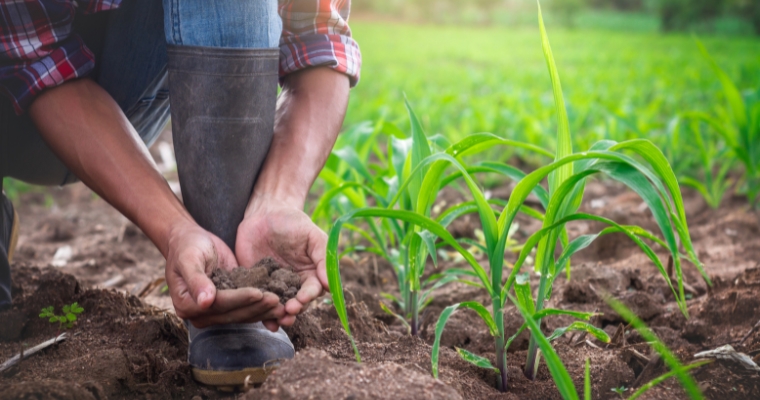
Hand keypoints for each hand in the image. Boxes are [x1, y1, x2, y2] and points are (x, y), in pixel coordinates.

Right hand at [165, 221, 284, 328]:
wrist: (190, 241)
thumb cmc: (187, 246)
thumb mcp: (189, 258)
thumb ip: (196, 279)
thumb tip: (205, 302)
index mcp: (187, 304)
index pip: (218, 305)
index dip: (239, 299)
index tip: (258, 292)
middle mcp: (201, 313)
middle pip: (233, 313)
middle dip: (256, 307)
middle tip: (277, 300)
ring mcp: (215, 312)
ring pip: (242, 315)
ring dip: (262, 311)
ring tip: (281, 305)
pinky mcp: (229, 305)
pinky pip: (246, 309)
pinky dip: (262, 307)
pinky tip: (278, 304)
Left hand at [236, 199, 328, 326]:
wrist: (264, 213)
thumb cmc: (293, 222)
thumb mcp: (312, 235)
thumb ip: (323, 257)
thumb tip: (329, 284)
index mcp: (310, 274)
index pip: (313, 290)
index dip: (308, 296)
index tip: (303, 299)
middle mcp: (294, 284)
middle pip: (297, 303)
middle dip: (294, 310)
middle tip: (288, 311)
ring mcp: (274, 286)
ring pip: (279, 306)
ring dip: (279, 316)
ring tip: (277, 320)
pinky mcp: (256, 285)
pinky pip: (259, 301)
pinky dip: (261, 313)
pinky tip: (263, 322)